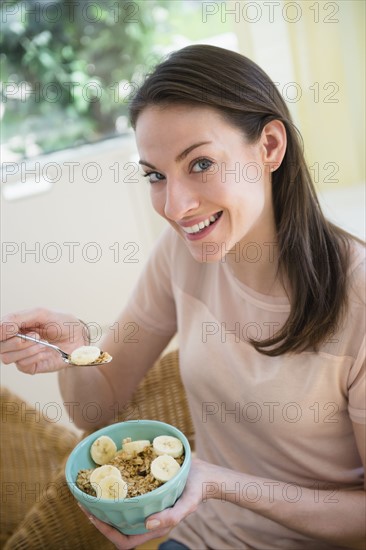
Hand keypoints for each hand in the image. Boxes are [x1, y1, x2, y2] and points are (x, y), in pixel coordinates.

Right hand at [0, 308, 86, 373]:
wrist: (79, 337)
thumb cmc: (61, 322)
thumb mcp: (41, 314)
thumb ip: (19, 318)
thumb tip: (0, 327)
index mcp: (15, 326)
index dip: (2, 332)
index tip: (15, 330)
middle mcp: (14, 341)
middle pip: (0, 346)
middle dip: (17, 342)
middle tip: (37, 336)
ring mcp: (21, 354)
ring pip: (7, 358)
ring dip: (27, 350)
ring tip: (43, 344)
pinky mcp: (29, 366)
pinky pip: (22, 366)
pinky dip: (35, 357)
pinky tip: (46, 352)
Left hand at [78, 457, 213, 548]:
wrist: (204, 474)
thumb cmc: (197, 490)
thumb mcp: (188, 503)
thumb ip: (171, 516)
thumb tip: (148, 525)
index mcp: (154, 527)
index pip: (125, 541)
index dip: (107, 533)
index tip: (93, 516)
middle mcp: (147, 519)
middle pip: (117, 527)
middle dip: (98, 517)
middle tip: (84, 500)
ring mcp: (146, 506)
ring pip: (119, 512)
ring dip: (103, 504)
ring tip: (91, 489)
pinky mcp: (146, 493)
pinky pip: (126, 496)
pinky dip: (114, 490)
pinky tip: (108, 476)